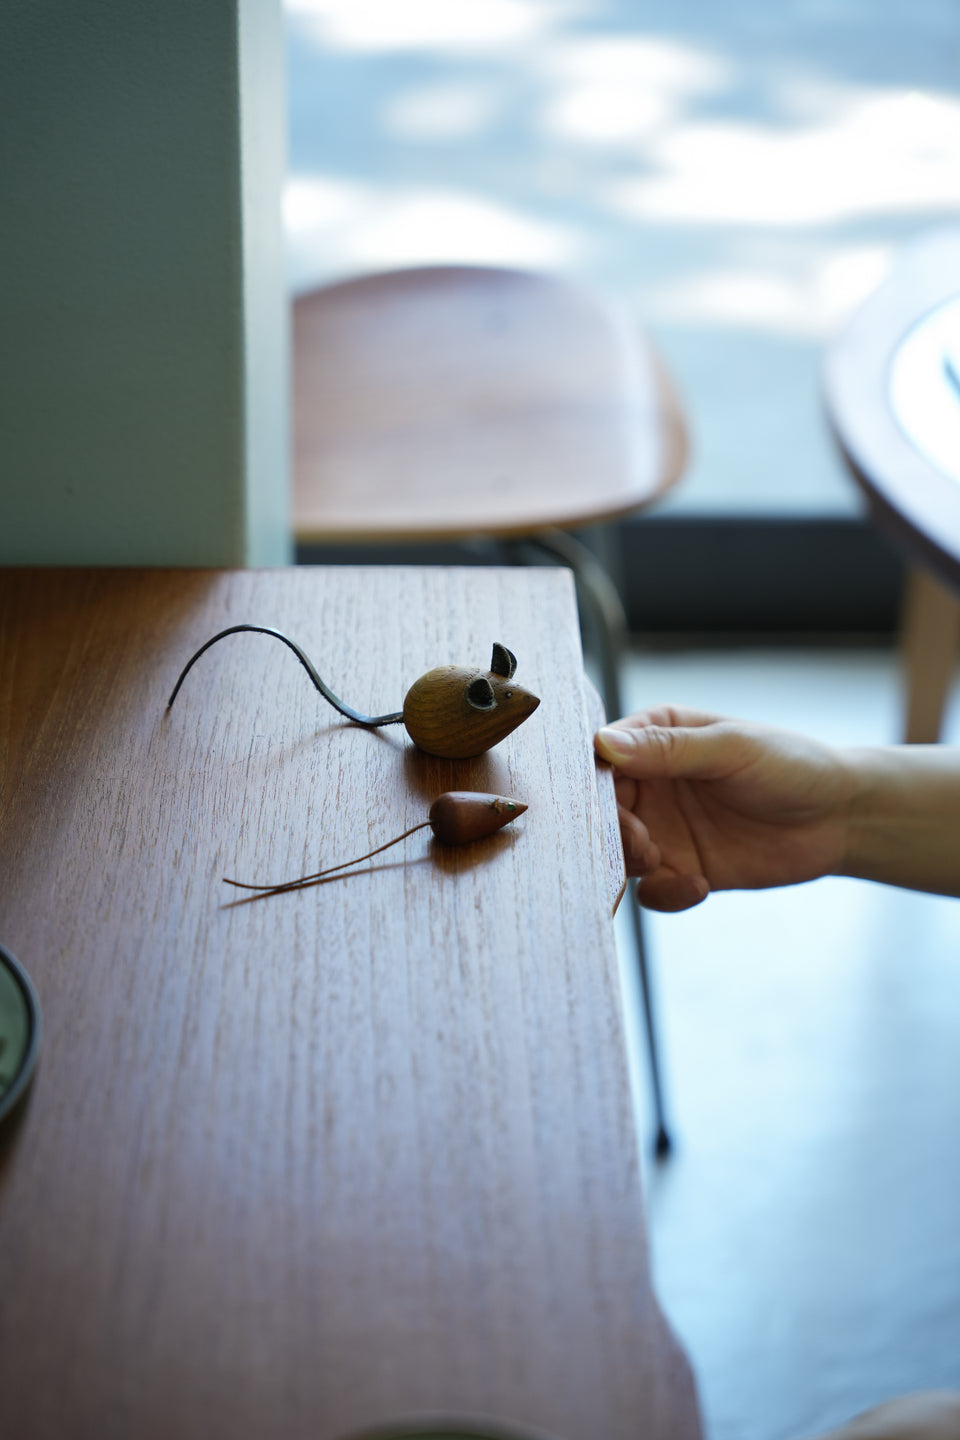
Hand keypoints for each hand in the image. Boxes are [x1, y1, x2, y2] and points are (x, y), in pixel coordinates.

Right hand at [594, 706, 856, 911]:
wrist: (840, 818)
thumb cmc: (790, 765)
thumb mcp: (730, 749)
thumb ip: (668, 749)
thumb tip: (603, 743)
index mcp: (656, 738)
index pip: (601, 760)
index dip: (594, 785)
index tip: (607, 807)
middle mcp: (651, 783)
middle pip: (601, 812)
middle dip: (612, 831)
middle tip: (642, 841)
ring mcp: (664, 828)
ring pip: (618, 854)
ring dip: (630, 863)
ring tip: (663, 860)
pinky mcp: (682, 869)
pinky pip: (651, 891)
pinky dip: (665, 894)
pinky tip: (698, 886)